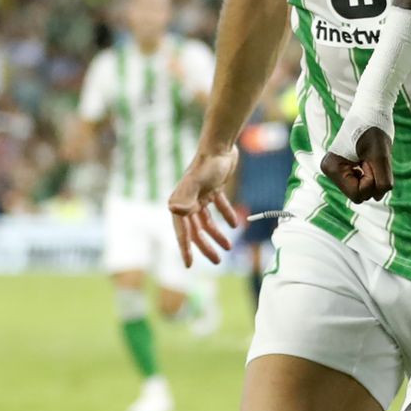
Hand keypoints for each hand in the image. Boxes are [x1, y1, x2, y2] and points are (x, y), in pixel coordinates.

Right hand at [168, 148, 240, 266]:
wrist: (220, 145)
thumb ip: (186, 197)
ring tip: (228, 247)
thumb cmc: (207, 163)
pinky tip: (235, 224)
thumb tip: (176, 211)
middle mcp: (188, 201)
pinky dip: (226, 215)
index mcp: (180, 203)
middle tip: (217, 261)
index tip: (189, 265)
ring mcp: (201, 195)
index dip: (185, 249)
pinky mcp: (213, 189)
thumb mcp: (197, 182)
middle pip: (196, 230)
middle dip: (205, 246)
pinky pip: (219, 207)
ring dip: (217, 234)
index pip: (182, 231)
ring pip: (207, 221)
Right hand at [319, 126, 392, 202]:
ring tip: (369, 157)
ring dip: (373, 177)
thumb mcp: (381, 156)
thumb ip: (382, 181)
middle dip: (372, 180)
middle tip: (371, 158)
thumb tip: (378, 196)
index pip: (358, 194)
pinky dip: (371, 175)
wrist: (370, 112)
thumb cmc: (374, 130)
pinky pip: (363, 184)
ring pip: (363, 191)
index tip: (371, 161)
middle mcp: (331, 171)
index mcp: (332, 168)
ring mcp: (338, 171)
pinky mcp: (346, 170)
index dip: (371, 181)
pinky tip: (367, 160)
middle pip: (359, 195)